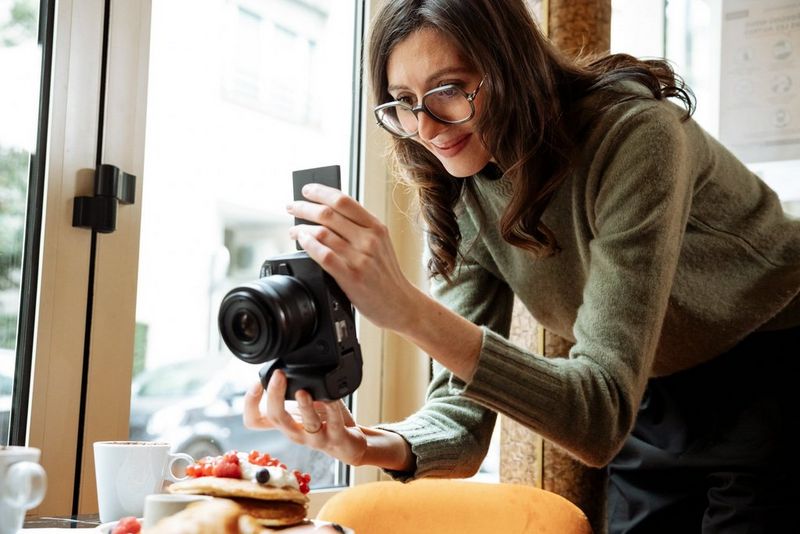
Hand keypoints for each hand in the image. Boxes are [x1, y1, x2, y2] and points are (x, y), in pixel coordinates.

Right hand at [242, 371, 368, 465]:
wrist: (348, 445)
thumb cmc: (322, 422)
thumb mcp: (299, 407)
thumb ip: (288, 392)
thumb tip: (277, 368)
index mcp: (284, 423)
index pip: (254, 420)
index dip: (250, 403)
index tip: (257, 382)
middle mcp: (296, 432)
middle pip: (277, 419)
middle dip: (275, 396)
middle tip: (279, 374)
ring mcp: (315, 438)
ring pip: (307, 424)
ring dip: (304, 406)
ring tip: (303, 392)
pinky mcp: (336, 438)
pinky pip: (333, 424)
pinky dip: (332, 409)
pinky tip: (330, 398)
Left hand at [286, 184, 423, 331]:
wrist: (400, 303)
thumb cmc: (386, 274)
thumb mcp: (380, 244)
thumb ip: (359, 228)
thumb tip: (326, 214)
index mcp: (376, 227)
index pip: (344, 200)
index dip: (321, 192)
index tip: (306, 190)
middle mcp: (369, 239)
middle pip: (328, 214)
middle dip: (304, 208)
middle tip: (292, 207)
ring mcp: (360, 258)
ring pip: (322, 233)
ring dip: (302, 229)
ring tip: (294, 231)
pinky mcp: (351, 276)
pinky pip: (324, 255)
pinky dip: (308, 245)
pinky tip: (301, 242)